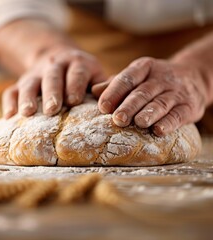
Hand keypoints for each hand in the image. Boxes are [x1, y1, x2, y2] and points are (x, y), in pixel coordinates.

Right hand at [2, 47, 105, 117]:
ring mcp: (35, 74)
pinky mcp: (20, 82)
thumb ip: (104, 86)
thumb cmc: (82, 75)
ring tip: (27, 113)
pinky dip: (9, 103)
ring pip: (29, 83)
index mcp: (77, 63)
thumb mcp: (96, 74)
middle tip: (52, 110)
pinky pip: (11, 91)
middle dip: (52, 93)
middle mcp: (54, 65)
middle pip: (52, 77)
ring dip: (27, 97)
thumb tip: (110, 104)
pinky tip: (9, 117)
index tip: (74, 101)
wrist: (58, 58)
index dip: (75, 84)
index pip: (76, 72)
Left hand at [92, 57, 206, 135]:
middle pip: (142, 93)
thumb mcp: (136, 77)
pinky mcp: (189, 106)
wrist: (193, 76)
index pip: (127, 78)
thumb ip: (115, 84)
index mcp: (143, 68)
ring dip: (149, 114)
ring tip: (138, 123)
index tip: (103, 107)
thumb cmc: (153, 81)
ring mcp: (176, 91)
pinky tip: (159, 130)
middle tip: (117, 119)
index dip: (114, 92)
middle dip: (129, 106)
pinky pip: (178, 115)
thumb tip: (93, 90)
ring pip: (160, 103)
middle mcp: (160, 78)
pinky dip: (168, 123)